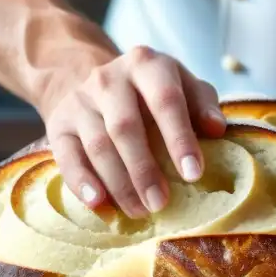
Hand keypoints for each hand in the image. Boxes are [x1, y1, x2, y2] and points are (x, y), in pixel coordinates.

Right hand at [42, 46, 226, 217]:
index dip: (179, 139)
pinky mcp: (59, 124)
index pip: (165, 101)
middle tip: (160, 204)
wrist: (92, 81)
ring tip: (138, 211)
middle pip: (126, 127)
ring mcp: (80, 101)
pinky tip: (98, 203)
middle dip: (144, 169)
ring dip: (118, 183)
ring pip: (98, 145)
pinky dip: (81, 182)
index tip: (193, 174)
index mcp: (147, 65)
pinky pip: (67, 156)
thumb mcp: (182, 86)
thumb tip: (217, 129)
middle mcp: (109, 78)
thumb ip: (202, 104)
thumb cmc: (151, 94)